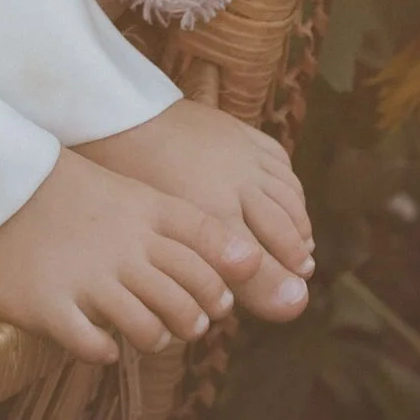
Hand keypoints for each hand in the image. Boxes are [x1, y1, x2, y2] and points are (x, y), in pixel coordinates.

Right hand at [0, 149, 263, 362]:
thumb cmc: (42, 183)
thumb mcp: (110, 187)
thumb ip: (156, 219)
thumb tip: (204, 257)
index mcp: (142, 207)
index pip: (210, 244)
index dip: (222, 277)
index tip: (220, 293)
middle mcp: (124, 245)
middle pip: (190, 295)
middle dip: (196, 317)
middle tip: (187, 324)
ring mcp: (88, 278)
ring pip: (151, 330)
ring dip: (154, 338)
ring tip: (142, 334)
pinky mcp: (49, 308)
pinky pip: (97, 348)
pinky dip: (103, 351)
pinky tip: (95, 341)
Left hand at [80, 102, 312, 319]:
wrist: (119, 117)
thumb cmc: (129, 183)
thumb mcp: (160, 234)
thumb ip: (201, 270)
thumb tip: (238, 296)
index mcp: (210, 213)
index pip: (259, 265)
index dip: (279, 288)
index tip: (292, 302)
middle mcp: (236, 185)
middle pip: (284, 232)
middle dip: (296, 259)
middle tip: (301, 273)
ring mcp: (243, 156)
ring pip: (289, 199)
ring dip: (299, 226)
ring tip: (301, 246)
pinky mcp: (243, 132)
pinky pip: (282, 164)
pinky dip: (292, 189)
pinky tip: (290, 202)